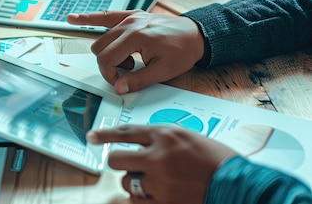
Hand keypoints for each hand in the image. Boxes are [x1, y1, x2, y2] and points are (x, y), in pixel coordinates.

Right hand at [66, 11, 203, 93]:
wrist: (196, 34)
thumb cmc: (182, 51)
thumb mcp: (164, 71)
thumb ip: (139, 80)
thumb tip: (119, 88)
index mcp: (136, 37)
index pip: (106, 59)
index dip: (110, 75)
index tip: (122, 83)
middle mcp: (129, 24)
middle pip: (99, 49)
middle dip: (108, 65)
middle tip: (128, 72)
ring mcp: (128, 18)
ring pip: (101, 39)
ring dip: (109, 53)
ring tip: (130, 59)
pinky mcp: (130, 16)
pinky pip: (104, 16)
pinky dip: (88, 18)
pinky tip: (72, 18)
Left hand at [87, 125, 236, 203]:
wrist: (238, 184)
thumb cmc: (216, 159)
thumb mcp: (186, 137)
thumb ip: (160, 139)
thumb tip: (138, 145)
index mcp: (164, 135)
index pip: (125, 132)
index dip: (104, 134)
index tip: (91, 136)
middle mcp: (157, 156)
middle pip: (117, 159)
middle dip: (120, 162)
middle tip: (130, 166)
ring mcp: (159, 181)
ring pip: (128, 183)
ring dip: (136, 183)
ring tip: (156, 182)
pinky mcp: (164, 202)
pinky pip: (137, 202)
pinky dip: (142, 199)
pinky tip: (152, 195)